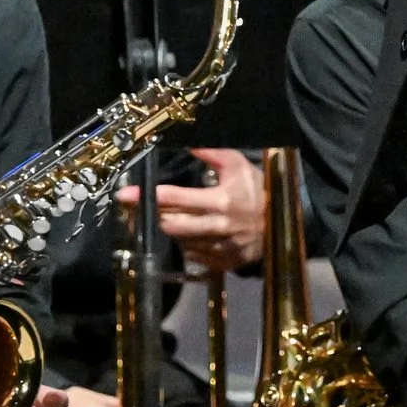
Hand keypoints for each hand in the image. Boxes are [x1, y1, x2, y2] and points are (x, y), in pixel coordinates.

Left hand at [115, 148, 266, 273]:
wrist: (281, 223)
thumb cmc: (257, 190)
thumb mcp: (238, 165)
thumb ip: (212, 152)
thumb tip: (185, 142)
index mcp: (221, 201)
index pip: (175, 198)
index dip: (147, 196)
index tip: (125, 194)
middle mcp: (218, 227)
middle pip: (170, 224)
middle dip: (150, 216)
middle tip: (136, 207)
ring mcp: (219, 249)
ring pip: (178, 241)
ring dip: (167, 229)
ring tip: (163, 216)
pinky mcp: (221, 263)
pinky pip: (192, 255)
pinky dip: (184, 244)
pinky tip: (186, 232)